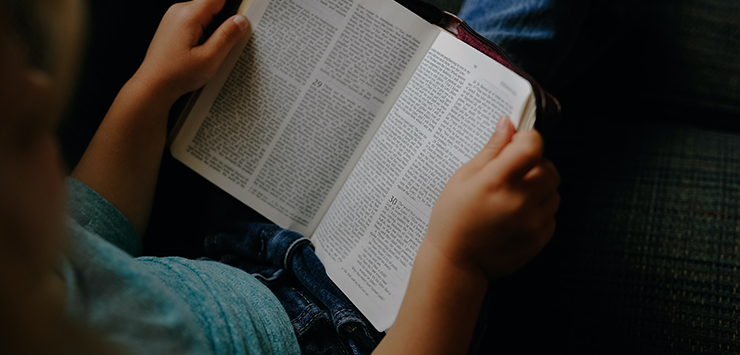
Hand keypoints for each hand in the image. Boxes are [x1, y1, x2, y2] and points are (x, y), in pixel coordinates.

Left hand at [132, 0, 249, 103]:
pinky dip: (202, 32)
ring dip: (212, 28)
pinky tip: (200, 49)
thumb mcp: (210, 58)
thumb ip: (227, 36)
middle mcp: (179, 11)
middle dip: (222, 21)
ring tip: (209, 49)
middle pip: (211, 4)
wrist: (154, 85)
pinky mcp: (172, 26)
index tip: (239, 22)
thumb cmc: (176, 74)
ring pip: (203, 13)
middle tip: (223, 43)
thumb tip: (241, 20)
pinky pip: (194, 21)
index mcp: (189, 15)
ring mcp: (174, 17)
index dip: (233, 8)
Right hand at [423, 116, 559, 279]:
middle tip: (514, 173)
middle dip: (535, 165)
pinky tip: (517, 216)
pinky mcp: (539, 239)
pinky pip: (552, 215)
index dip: (527, 139)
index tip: (517, 144)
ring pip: (554, 191)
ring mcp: (532, 222)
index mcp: (496, 181)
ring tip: (515, 197)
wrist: (456, 262)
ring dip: (540, 189)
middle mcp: (518, 201)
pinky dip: (539, 211)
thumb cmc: (453, 218)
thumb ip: (491, 150)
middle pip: (549, 168)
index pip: (532, 146)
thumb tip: (508, 124)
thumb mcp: (463, 178)